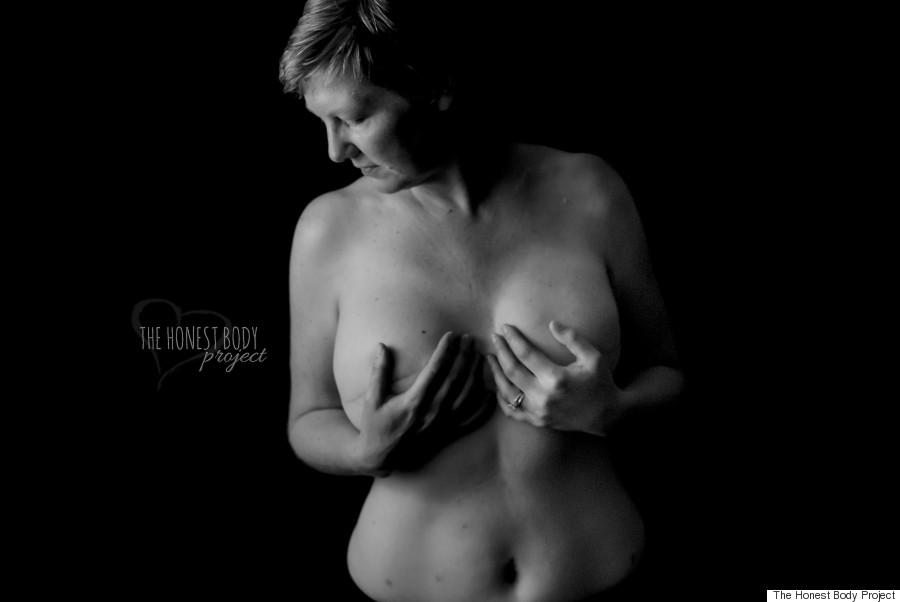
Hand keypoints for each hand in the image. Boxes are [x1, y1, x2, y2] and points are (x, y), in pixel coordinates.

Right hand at [353, 332, 493, 475]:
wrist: (380, 459)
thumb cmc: (374, 426)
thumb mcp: (372, 399)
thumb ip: (379, 372)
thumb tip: (381, 347)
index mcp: (414, 401)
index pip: (435, 369)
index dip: (445, 350)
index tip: (452, 335)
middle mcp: (432, 412)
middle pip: (455, 379)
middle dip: (464, 356)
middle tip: (470, 339)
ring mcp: (442, 425)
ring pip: (466, 396)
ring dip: (476, 375)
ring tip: (480, 357)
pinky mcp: (447, 435)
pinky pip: (471, 421)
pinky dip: (483, 407)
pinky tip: (490, 393)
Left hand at [487, 321, 621, 435]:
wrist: (607, 415)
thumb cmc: (601, 383)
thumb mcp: (593, 357)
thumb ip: (572, 339)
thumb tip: (551, 324)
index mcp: (556, 379)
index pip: (526, 354)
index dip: (513, 339)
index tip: (506, 327)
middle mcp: (543, 397)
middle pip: (511, 370)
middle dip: (500, 351)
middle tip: (494, 337)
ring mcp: (538, 411)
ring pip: (506, 391)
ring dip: (495, 372)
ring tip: (490, 357)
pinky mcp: (537, 421)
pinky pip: (511, 410)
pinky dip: (501, 397)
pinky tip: (497, 384)